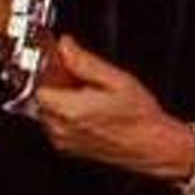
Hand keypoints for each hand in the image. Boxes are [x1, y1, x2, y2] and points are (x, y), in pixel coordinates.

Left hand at [30, 35, 194, 181]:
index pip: (39, 82)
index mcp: (68, 109)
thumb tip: (66, 47)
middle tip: (84, 81)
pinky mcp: (69, 147)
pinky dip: (67, 115)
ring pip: (49, 110)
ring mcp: (63, 139)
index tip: (67, 65)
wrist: (154, 146)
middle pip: (42, 97)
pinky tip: (91, 112)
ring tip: (91, 98)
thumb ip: (85, 61)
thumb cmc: (140, 118)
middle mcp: (61, 127)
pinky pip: (57, 124)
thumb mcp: (118, 80)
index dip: (53, 70)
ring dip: (63, 100)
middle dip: (58, 85)